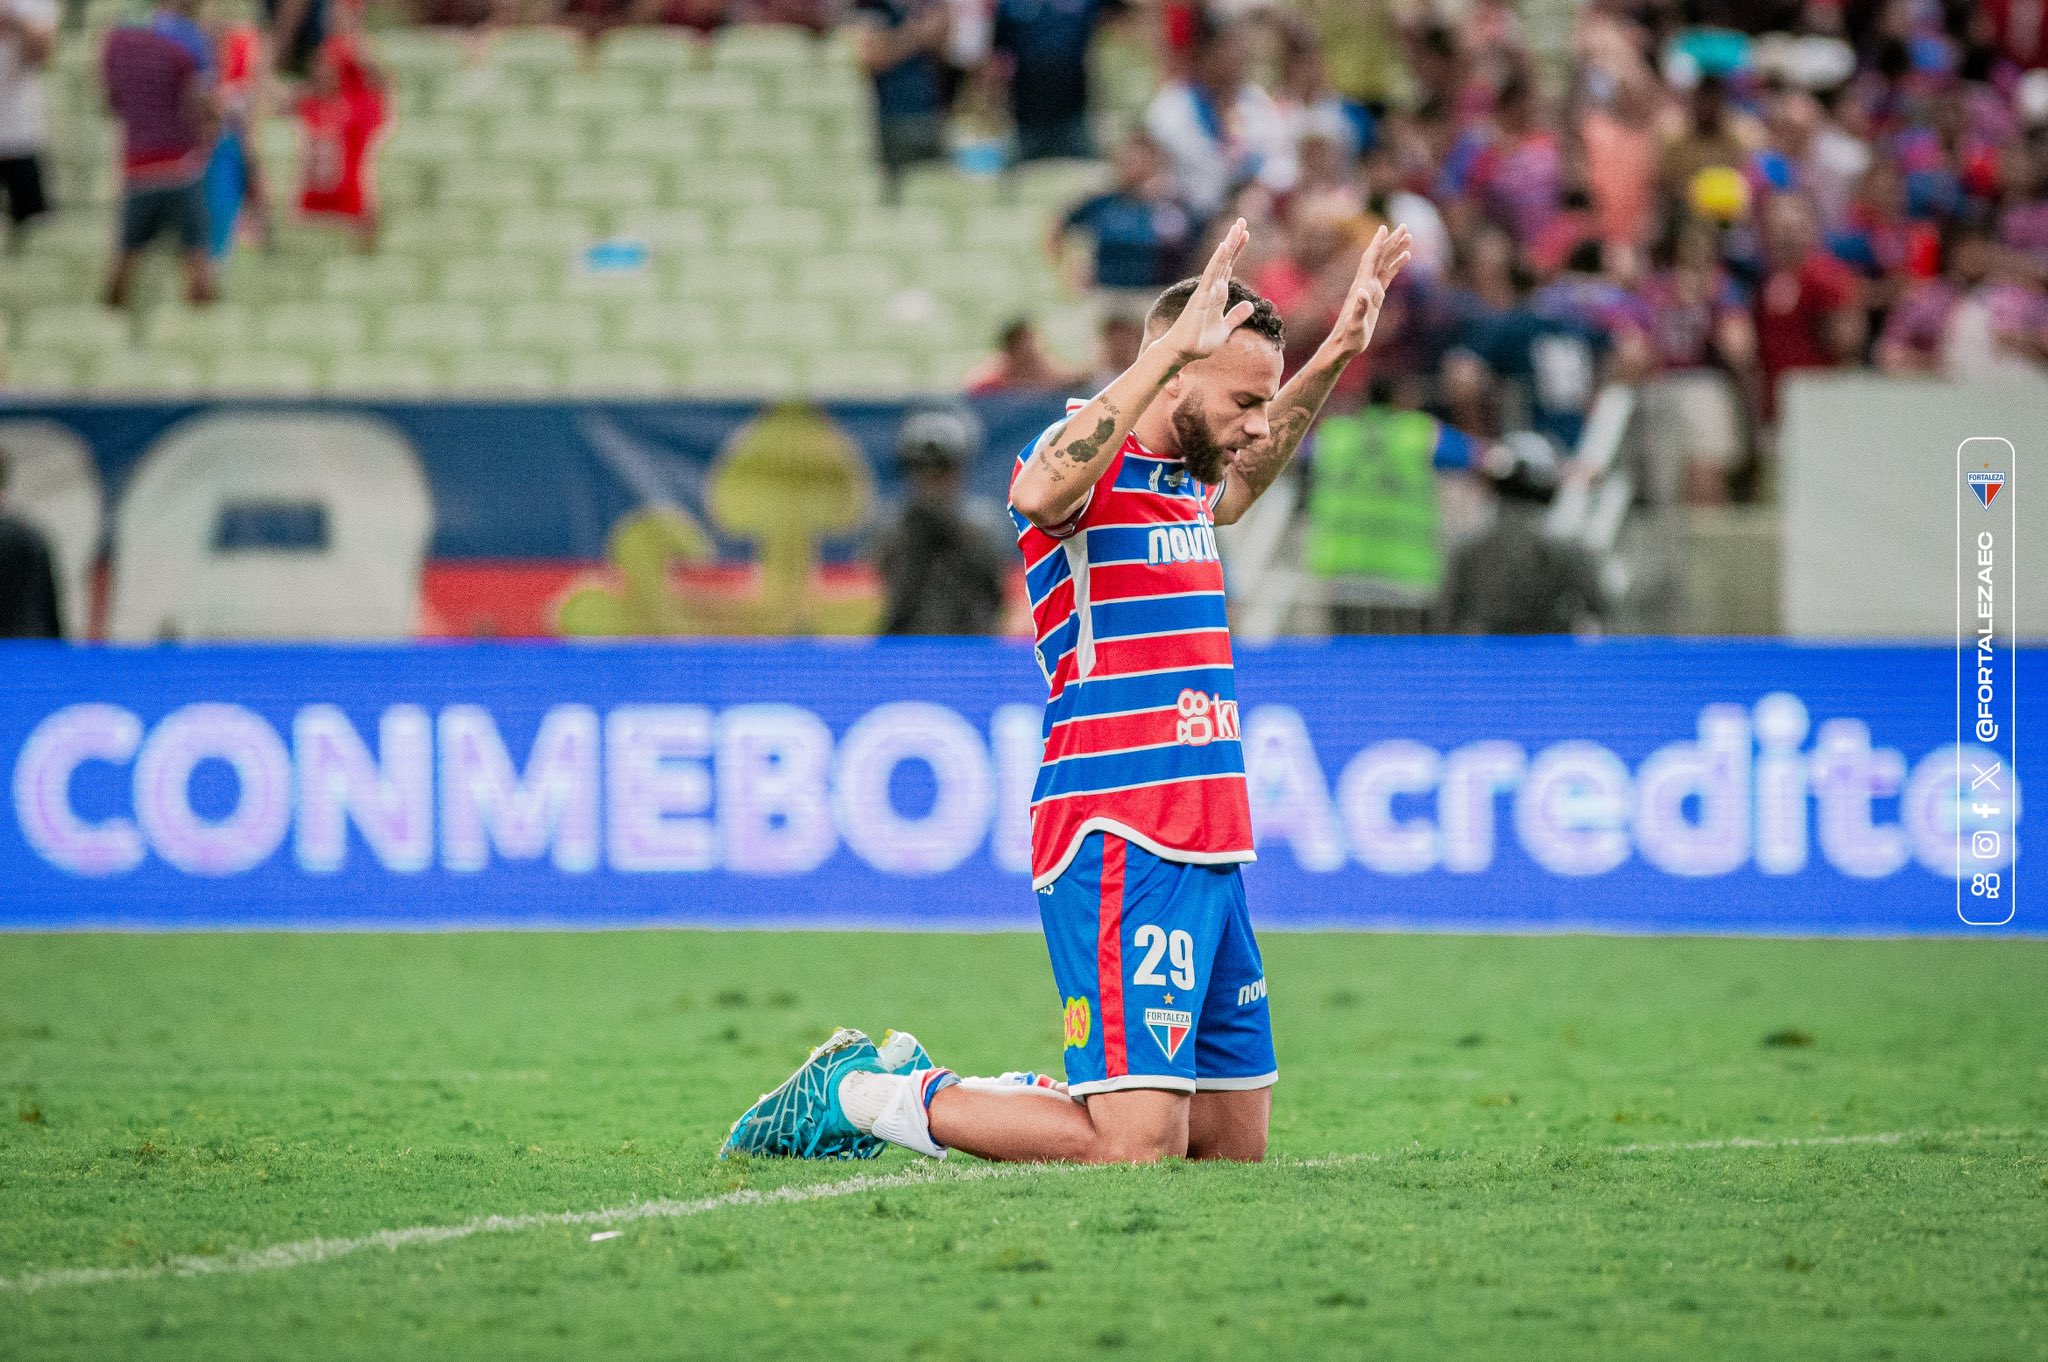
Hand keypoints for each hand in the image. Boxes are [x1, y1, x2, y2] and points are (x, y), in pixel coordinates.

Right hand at [1158, 217, 1254, 363]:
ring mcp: (1205, 291)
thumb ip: (1236, 316)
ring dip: (1228, 245)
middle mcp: (1211, 288)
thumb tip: (1250, 305)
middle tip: (1242, 220)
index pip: (1229, 266)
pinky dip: (1217, 261)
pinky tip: (1223, 247)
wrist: (1182, 352)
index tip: (1246, 233)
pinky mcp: (1200, 297)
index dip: (1237, 250)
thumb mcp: (1225, 328)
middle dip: (1234, 240)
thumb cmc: (1199, 342)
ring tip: (1236, 228)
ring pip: (1218, 263)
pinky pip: (1210, 275)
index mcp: (1217, 293)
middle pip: (1225, 259)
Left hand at [1326, 223, 1412, 358]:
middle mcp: (1365, 284)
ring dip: (1396, 250)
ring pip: (1384, 263)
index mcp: (1361, 287)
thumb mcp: (1355, 325)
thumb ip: (1359, 309)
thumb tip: (1363, 293)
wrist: (1344, 345)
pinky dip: (1396, 264)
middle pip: (1379, 257)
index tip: (1384, 228)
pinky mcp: (1376, 296)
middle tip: (1404, 226)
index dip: (1377, 244)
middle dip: (1391, 241)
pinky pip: (1387, 275)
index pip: (1370, 260)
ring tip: (1409, 237)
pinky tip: (1406, 257)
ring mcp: (1370, 289)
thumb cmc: (1349, 338)